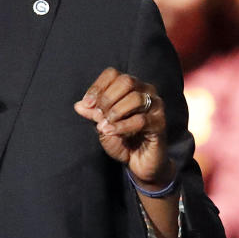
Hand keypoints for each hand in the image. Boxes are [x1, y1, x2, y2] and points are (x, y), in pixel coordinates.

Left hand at [73, 67, 173, 186]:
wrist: (138, 163)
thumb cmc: (122, 140)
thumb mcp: (102, 125)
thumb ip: (93, 114)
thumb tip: (78, 105)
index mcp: (130, 86)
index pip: (113, 74)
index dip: (98, 87)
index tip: (87, 104)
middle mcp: (145, 91)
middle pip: (126, 81)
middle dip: (107, 98)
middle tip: (97, 115)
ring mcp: (155, 106)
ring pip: (134, 98)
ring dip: (114, 112)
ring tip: (103, 126)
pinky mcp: (160, 122)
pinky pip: (140, 120)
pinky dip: (121, 126)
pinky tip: (109, 131)